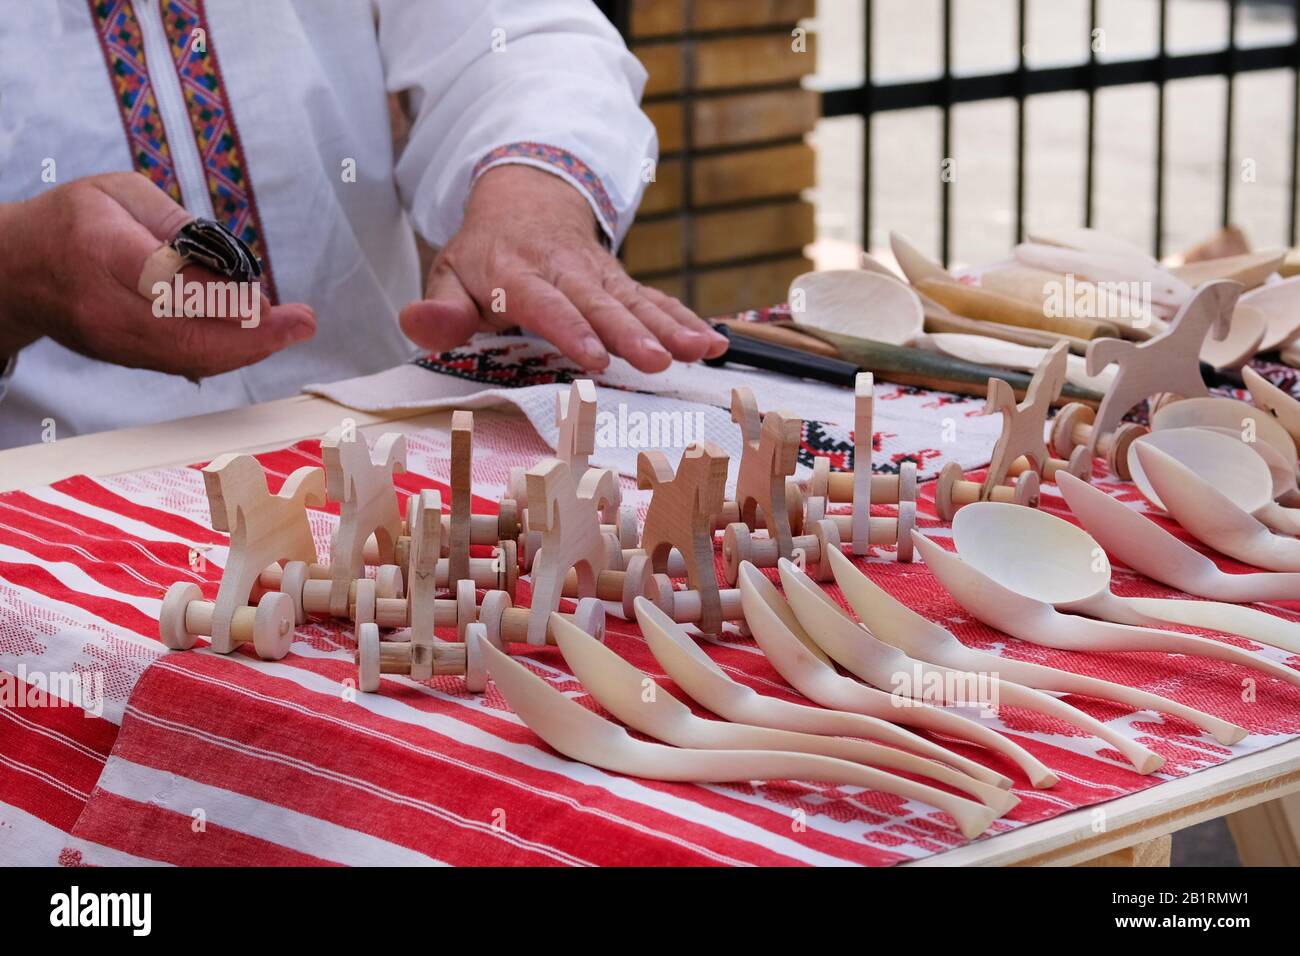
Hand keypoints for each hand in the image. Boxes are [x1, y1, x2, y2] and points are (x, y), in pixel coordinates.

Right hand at [0, 172, 314, 378]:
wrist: (17, 269)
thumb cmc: (74, 222)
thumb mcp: (120, 194)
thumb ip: (177, 227)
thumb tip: (231, 269)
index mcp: (100, 249)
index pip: (165, 282)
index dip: (221, 299)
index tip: (267, 301)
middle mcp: (105, 305)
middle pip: (186, 334)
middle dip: (254, 336)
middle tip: (302, 322)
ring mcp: (113, 340)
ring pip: (190, 357)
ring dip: (249, 348)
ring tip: (292, 327)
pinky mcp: (125, 358)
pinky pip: (184, 362)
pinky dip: (228, 353)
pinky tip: (259, 338)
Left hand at [399, 165, 726, 372]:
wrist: (526, 198)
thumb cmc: (484, 255)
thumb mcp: (450, 273)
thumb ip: (439, 308)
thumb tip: (416, 324)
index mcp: (518, 273)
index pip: (547, 304)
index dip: (571, 329)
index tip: (594, 356)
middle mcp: (565, 271)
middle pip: (601, 303)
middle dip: (632, 333)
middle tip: (658, 361)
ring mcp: (599, 275)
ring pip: (637, 300)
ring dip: (671, 327)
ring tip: (700, 351)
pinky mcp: (622, 282)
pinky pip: (656, 300)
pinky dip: (686, 320)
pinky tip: (713, 343)